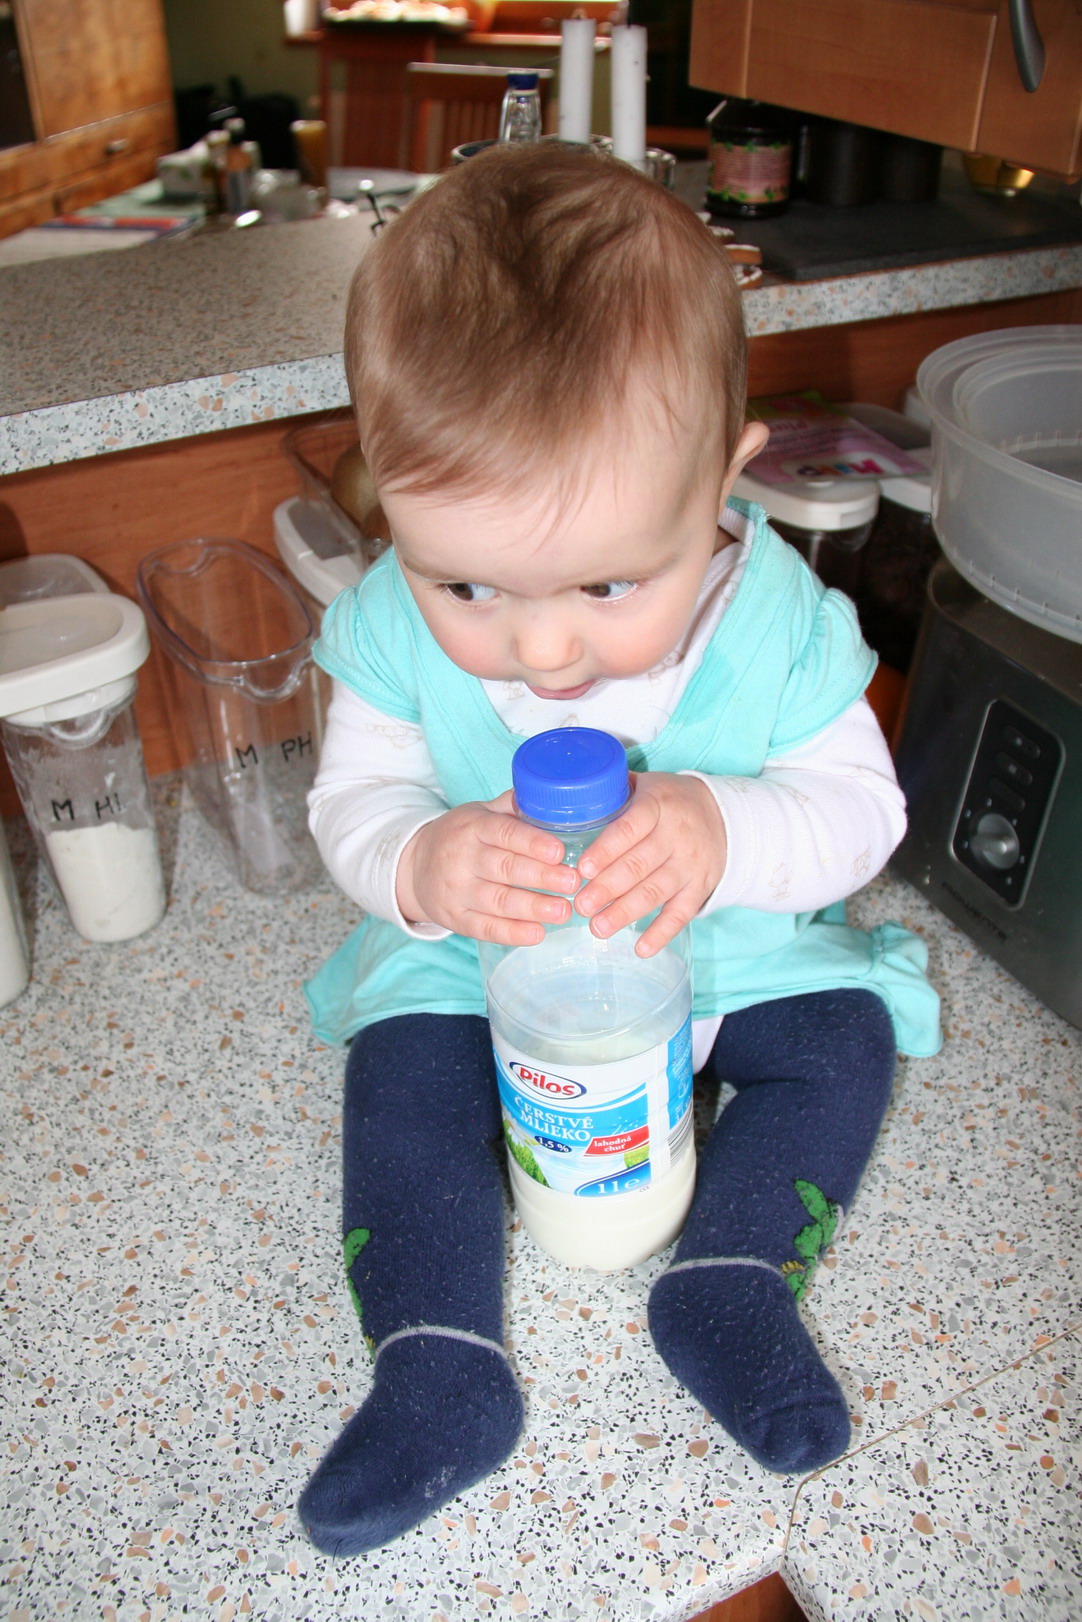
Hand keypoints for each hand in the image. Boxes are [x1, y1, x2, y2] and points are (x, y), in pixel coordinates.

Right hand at [396, 792, 579, 945]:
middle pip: (505, 868)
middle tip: (572, 882)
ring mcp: (457, 891)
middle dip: (541, 876)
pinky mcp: (455, 918)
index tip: (559, 851)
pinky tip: (537, 933)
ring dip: (533, 907)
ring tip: (563, 910)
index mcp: (472, 828)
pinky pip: (485, 928)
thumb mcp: (479, 814)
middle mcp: (462, 859)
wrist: (414, 867)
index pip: (504, 833)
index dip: (532, 843)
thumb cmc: (460, 837)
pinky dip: (512, 933)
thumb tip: (547, 794)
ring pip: (498, 901)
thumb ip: (510, 808)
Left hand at [574, 772, 726, 956]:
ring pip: (656, 891)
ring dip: (625, 912)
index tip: (582, 868)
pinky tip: (640, 948)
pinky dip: (661, 933)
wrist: (723, 816)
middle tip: (581, 905)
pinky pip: (681, 913)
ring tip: (598, 928)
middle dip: (607, 888)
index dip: (606, 850)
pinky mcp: (700, 887)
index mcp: (657, 806)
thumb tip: (560, 802)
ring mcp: (690, 864)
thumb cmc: (668, 800)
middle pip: (638, 865)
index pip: (630, 828)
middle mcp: (676, 836)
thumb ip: (610, 793)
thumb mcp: (644, 786)